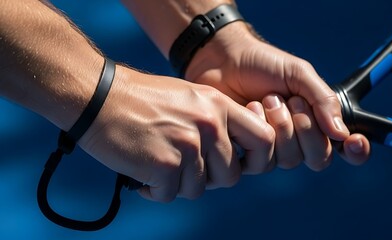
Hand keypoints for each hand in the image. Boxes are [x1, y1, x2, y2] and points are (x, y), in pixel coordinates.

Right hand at [76, 65, 274, 201]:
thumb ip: (214, 123)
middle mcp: (209, 124)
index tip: (236, 164)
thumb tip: (230, 158)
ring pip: (198, 189)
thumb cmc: (140, 100)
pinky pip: (170, 194)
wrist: (97, 96)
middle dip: (207, 179)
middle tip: (182, 168)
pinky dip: (154, 190)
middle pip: (230, 175)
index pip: (264, 139)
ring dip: (177, 184)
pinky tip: (142, 172)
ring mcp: (188, 144)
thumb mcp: (188, 99)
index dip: (254, 158)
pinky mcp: (165, 164)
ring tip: (157, 164)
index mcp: (218, 106)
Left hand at [185, 22, 369, 169]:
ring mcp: (273, 148)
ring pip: (291, 160)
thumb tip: (341, 133)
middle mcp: (298, 138)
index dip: (356, 151)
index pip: (345, 148)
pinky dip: (259, 130)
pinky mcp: (248, 153)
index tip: (353, 141)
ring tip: (266, 99)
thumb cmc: (262, 64)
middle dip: (306, 128)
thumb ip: (323, 99)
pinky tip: (249, 110)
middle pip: (319, 158)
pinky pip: (263, 161)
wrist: (223, 60)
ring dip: (280, 125)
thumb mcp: (298, 73)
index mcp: (317, 119)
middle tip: (290, 100)